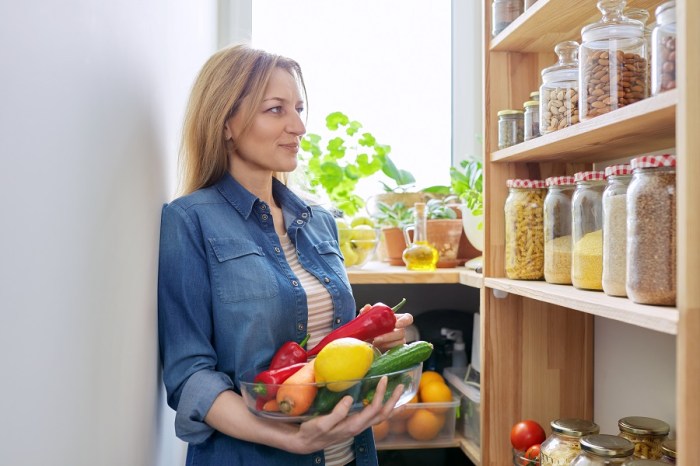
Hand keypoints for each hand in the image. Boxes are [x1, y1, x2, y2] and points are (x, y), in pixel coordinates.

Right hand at [290, 376, 404, 453]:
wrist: (306, 442)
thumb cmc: (313, 432)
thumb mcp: (323, 423)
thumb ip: (337, 412)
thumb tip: (350, 398)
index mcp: (354, 425)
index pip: (374, 408)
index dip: (381, 393)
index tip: (384, 379)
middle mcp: (359, 426)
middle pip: (383, 414)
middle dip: (394, 400)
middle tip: (401, 386)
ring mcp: (358, 426)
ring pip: (380, 417)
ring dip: (392, 406)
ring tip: (401, 396)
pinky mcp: (354, 423)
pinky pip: (374, 417)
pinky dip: (383, 409)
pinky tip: (383, 403)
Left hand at [358, 304, 413, 351]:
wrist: (364, 341)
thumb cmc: (368, 327)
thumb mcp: (365, 318)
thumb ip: (366, 312)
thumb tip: (368, 307)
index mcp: (395, 319)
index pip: (408, 318)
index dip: (405, 321)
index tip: (396, 325)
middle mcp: (399, 329)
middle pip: (402, 332)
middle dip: (389, 336)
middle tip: (376, 338)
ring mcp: (398, 340)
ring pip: (399, 342)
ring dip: (386, 343)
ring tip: (374, 343)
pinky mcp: (396, 349)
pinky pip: (395, 349)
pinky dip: (386, 347)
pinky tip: (377, 347)